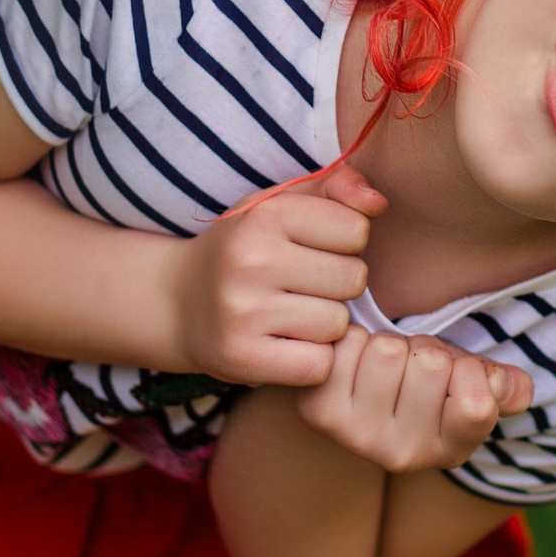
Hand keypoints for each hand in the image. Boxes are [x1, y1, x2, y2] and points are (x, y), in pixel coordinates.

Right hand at [171, 166, 385, 386]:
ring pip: (338, 324)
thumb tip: (379, 201)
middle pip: (353, 279)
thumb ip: (335, 191)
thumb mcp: (280, 206)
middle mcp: (250, 260)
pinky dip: (313, 360)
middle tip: (306, 287)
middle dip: (340, 285)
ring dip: (326, 325)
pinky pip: (318, 365)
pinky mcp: (241, 357)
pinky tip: (288, 346)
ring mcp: (243, 311)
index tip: (317, 249)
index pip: (356, 230)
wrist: (176, 302)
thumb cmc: (246, 249)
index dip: (346, 243)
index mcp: (264, 215)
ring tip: (294, 315)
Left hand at [296, 329, 537, 474]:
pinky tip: (356, 362)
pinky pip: (349, 344)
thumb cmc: (428, 386)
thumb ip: (507, 387)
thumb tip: (511, 388)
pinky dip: (356, 339)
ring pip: (388, 349)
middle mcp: (403, 455)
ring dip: (390, 342)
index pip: (476, 405)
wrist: (360, 402)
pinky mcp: (318, 411)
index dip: (472, 371)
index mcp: (451, 452)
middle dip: (427, 349)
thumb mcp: (477, 387)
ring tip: (386, 365)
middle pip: (431, 363)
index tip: (458, 375)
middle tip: (414, 366)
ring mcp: (356, 437)